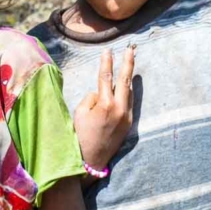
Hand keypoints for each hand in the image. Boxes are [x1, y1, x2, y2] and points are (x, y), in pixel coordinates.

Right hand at [74, 47, 134, 172]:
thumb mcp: (79, 113)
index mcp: (105, 104)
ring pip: (129, 91)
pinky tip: (126, 85)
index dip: (106, 63)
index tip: (107, 50)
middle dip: (128, 63)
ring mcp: (127, 117)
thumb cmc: (80, 135)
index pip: (106, 77)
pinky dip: (127, 91)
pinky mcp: (129, 124)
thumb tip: (99, 93)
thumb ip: (91, 98)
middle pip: (125, 80)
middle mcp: (120, 109)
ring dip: (128, 76)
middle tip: (131, 49)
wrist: (90, 160)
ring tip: (129, 62)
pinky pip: (130, 102)